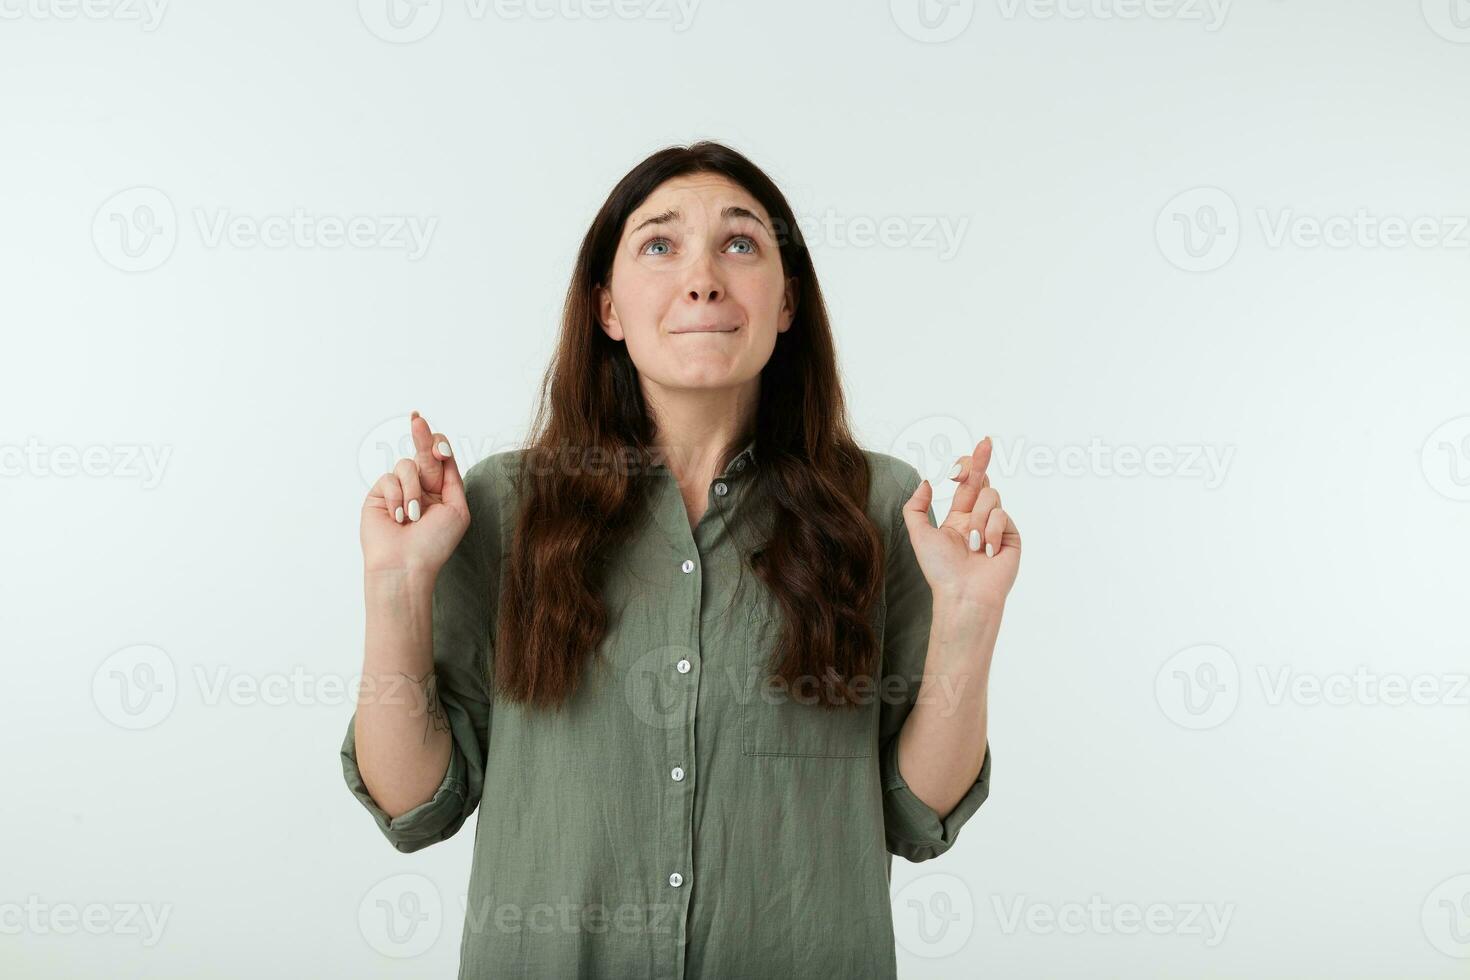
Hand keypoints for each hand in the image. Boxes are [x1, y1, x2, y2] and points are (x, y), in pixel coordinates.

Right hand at [360, 411, 469, 576]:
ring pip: (406, 465)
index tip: (439, 445)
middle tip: (417, 418)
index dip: (440, 446)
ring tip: (412, 517)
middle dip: (422, 435)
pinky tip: (398, 519)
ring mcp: (398, 491)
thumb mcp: (456, 508)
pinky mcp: (379, 495)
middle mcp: (419, 488)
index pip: (440, 460)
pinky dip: (396, 498)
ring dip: (412, 491)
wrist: (406, 565)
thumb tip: (440, 449)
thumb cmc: (434, 543)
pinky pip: (389, 479)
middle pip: (422, 452)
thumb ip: (452, 477)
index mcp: (441, 491)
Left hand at [900, 436, 1020, 610]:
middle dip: (982, 459)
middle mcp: (979, 519)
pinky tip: (987, 550)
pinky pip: (1002, 515)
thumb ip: (916, 507)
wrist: (964, 593)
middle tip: (985, 442)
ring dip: (978, 519)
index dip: (964, 469)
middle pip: (983, 480)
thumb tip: (926, 481)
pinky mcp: (1012, 535)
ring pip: (991, 496)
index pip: (965, 485)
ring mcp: (997, 526)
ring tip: (973, 544)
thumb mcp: (919, 534)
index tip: (958, 463)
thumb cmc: (940, 570)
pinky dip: (991, 531)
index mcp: (958, 518)